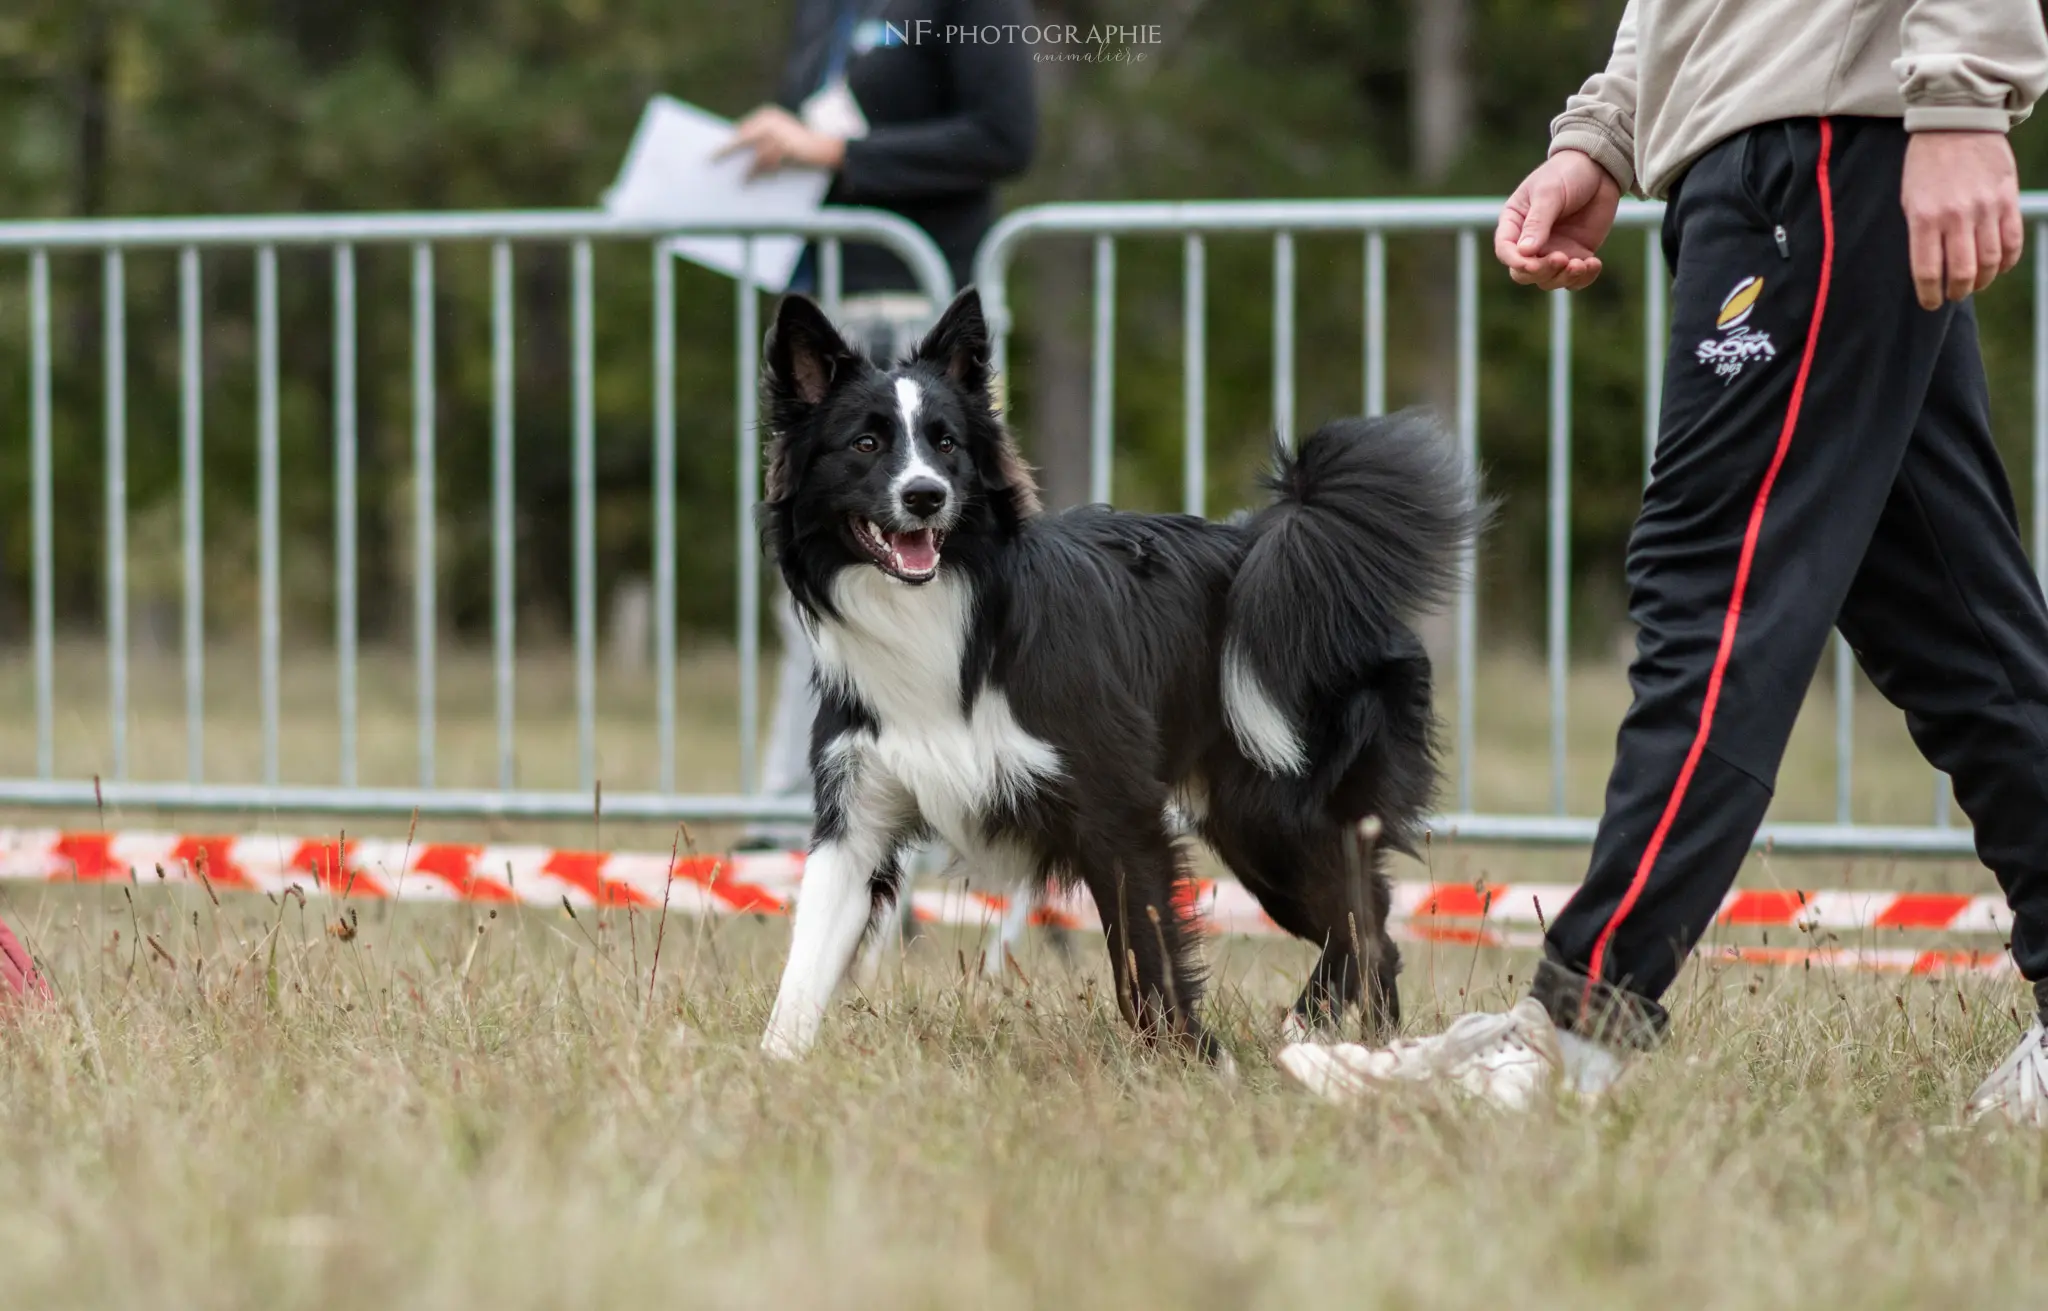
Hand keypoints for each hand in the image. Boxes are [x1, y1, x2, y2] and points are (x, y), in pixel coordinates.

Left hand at [718, 106, 845, 177]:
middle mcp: (770, 120)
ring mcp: (777, 133)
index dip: (731, 141)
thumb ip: (763, 139)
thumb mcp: (780, 136)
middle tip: (711, 159)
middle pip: (742, 136)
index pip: (743, 128)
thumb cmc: (801, 146)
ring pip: (752, 153)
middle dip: (727, 149)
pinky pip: (762, 163)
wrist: (826, 147)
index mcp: (767, 115)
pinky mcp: (783, 148)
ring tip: (736, 179)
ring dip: (743, 168)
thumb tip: (739, 149)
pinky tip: (747, 181)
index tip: (716, 151)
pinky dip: (754, 173)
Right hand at [1495, 149, 1622, 290]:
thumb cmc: (1566, 173)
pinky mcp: (1576, 254)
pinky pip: (1575, 279)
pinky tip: (1594, 263)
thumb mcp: (1549, 193)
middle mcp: (1530, 242)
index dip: (1515, 261)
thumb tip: (1524, 252)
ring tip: (1582, 263)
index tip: (1531, 264)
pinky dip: (1583, 278)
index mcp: (1514, 223)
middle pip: (1525, 272)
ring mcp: (1553, 250)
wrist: (1599, 168)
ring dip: (1564, 277)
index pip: (1505, 250)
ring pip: (1549, 279)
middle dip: (1541, 271)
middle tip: (1561, 259)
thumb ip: (1537, 222)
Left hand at [1902, 130, 2021, 309]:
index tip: (1931, 304)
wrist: (1957, 122)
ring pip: (1991, 261)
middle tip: (1954, 295)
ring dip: (1983, 280)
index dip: (1930, 295)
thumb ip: (1921, 232)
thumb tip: (1932, 267)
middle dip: (1957, 291)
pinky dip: (2007, 261)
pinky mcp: (2008, 199)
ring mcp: (1986, 208)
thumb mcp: (1910, 199)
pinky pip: (2013, 241)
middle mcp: (1956, 216)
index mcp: (1924, 217)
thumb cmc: (1926, 164)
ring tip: (1975, 283)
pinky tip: (1999, 266)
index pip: (1928, 271)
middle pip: (1962, 272)